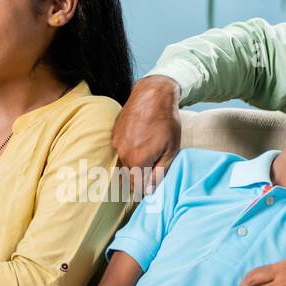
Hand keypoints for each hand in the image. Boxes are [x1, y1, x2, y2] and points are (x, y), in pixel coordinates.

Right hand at [112, 74, 181, 196]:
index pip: (136, 188)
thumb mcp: (171, 150)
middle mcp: (123, 154)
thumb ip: (160, 173)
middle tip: (147, 178)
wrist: (152, 95)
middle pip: (128, 177)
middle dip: (137, 180)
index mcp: (138, 161)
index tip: (148, 191)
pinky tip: (138, 146)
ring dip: (131, 167)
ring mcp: (116, 143)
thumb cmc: (166, 122)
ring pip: (122, 164)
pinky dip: (127, 153)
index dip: (143, 191)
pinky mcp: (114, 134)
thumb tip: (149, 190)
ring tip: (144, 160)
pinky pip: (119, 151)